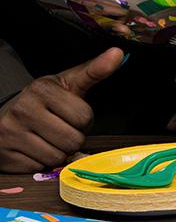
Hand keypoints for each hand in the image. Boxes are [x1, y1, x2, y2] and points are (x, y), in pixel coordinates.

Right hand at [0, 48, 124, 171]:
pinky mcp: (4, 156)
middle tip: (60, 128)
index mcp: (42, 90)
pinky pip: (37, 168)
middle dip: (73, 138)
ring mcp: (10, 134)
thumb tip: (118, 53)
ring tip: (47, 138)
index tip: (71, 114)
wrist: (5, 114)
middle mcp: (23, 110)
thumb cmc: (44, 100)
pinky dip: (39, 162)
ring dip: (58, 152)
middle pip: (72, 140)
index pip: (84, 117)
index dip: (84, 120)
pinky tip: (32, 148)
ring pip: (56, 157)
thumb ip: (94, 70)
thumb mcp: (68, 83)